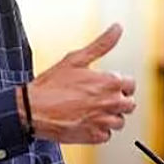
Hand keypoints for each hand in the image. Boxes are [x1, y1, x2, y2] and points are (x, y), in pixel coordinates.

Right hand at [22, 23, 136, 144]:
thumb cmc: (52, 84)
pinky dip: (98, 130)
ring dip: (109, 117)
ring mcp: (103, 121)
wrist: (33, 110)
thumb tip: (118, 27)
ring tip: (89, 110)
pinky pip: (106, 135)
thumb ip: (102, 44)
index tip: (105, 86)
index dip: (119, 85)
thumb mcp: (76, 59)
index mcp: (110, 82)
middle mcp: (111, 102)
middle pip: (129, 105)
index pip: (131, 85)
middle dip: (117, 101)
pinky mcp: (94, 136)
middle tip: (97, 98)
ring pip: (119, 121)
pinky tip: (84, 121)